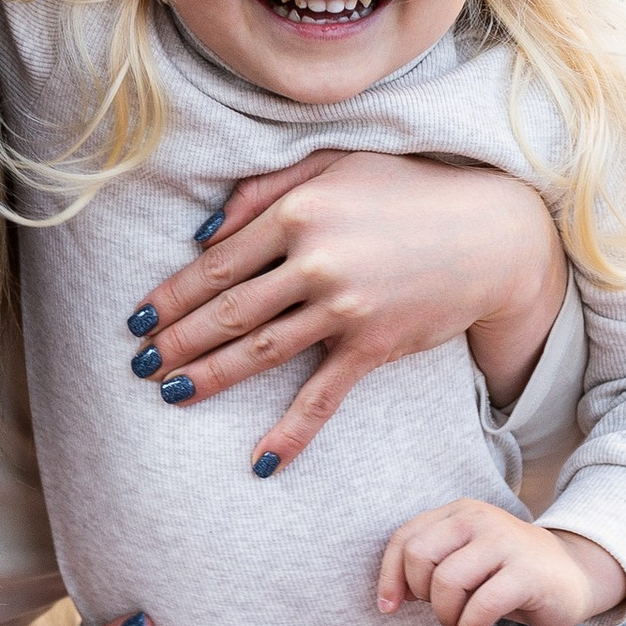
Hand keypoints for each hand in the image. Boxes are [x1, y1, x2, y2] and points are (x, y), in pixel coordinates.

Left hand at [126, 152, 568, 478]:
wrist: (489, 234)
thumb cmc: (405, 191)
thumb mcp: (332, 165)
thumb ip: (262, 189)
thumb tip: (200, 233)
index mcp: (298, 212)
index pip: (217, 264)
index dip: (170, 296)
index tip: (136, 320)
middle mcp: (316, 260)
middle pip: (227, 310)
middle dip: (176, 341)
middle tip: (139, 364)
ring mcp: (345, 307)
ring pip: (259, 351)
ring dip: (209, 376)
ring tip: (170, 393)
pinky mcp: (373, 346)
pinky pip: (321, 397)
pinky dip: (290, 433)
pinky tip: (260, 460)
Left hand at [376, 497, 624, 625]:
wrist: (575, 576)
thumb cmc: (509, 575)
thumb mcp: (466, 561)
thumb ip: (431, 566)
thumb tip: (391, 596)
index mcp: (459, 513)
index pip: (405, 538)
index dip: (389, 577)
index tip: (389, 607)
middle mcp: (479, 519)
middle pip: (419, 556)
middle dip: (421, 594)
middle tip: (441, 612)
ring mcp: (505, 541)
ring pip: (447, 581)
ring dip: (446, 614)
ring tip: (459, 624)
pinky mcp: (527, 572)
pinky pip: (482, 604)